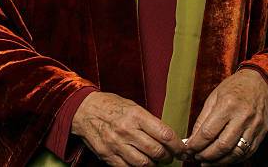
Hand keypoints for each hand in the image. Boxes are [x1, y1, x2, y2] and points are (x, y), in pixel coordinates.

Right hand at [71, 91, 185, 165]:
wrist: (85, 110)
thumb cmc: (111, 106)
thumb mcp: (132, 106)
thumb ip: (148, 121)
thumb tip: (167, 136)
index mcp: (136, 115)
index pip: (164, 134)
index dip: (177, 145)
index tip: (182, 149)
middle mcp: (127, 130)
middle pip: (156, 151)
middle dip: (168, 157)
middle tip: (170, 155)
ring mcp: (117, 145)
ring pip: (144, 164)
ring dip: (154, 164)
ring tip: (156, 160)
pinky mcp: (108, 156)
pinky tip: (141, 162)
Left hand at [180, 69, 267, 164]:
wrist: (259, 81)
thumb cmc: (234, 87)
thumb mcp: (214, 96)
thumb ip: (203, 118)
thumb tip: (193, 138)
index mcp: (227, 104)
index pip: (208, 132)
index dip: (196, 144)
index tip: (188, 150)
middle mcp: (242, 116)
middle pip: (222, 145)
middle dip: (207, 156)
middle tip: (197, 158)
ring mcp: (254, 126)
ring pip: (235, 153)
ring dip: (219, 162)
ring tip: (208, 162)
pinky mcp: (262, 133)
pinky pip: (247, 153)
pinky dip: (234, 160)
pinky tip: (224, 159)